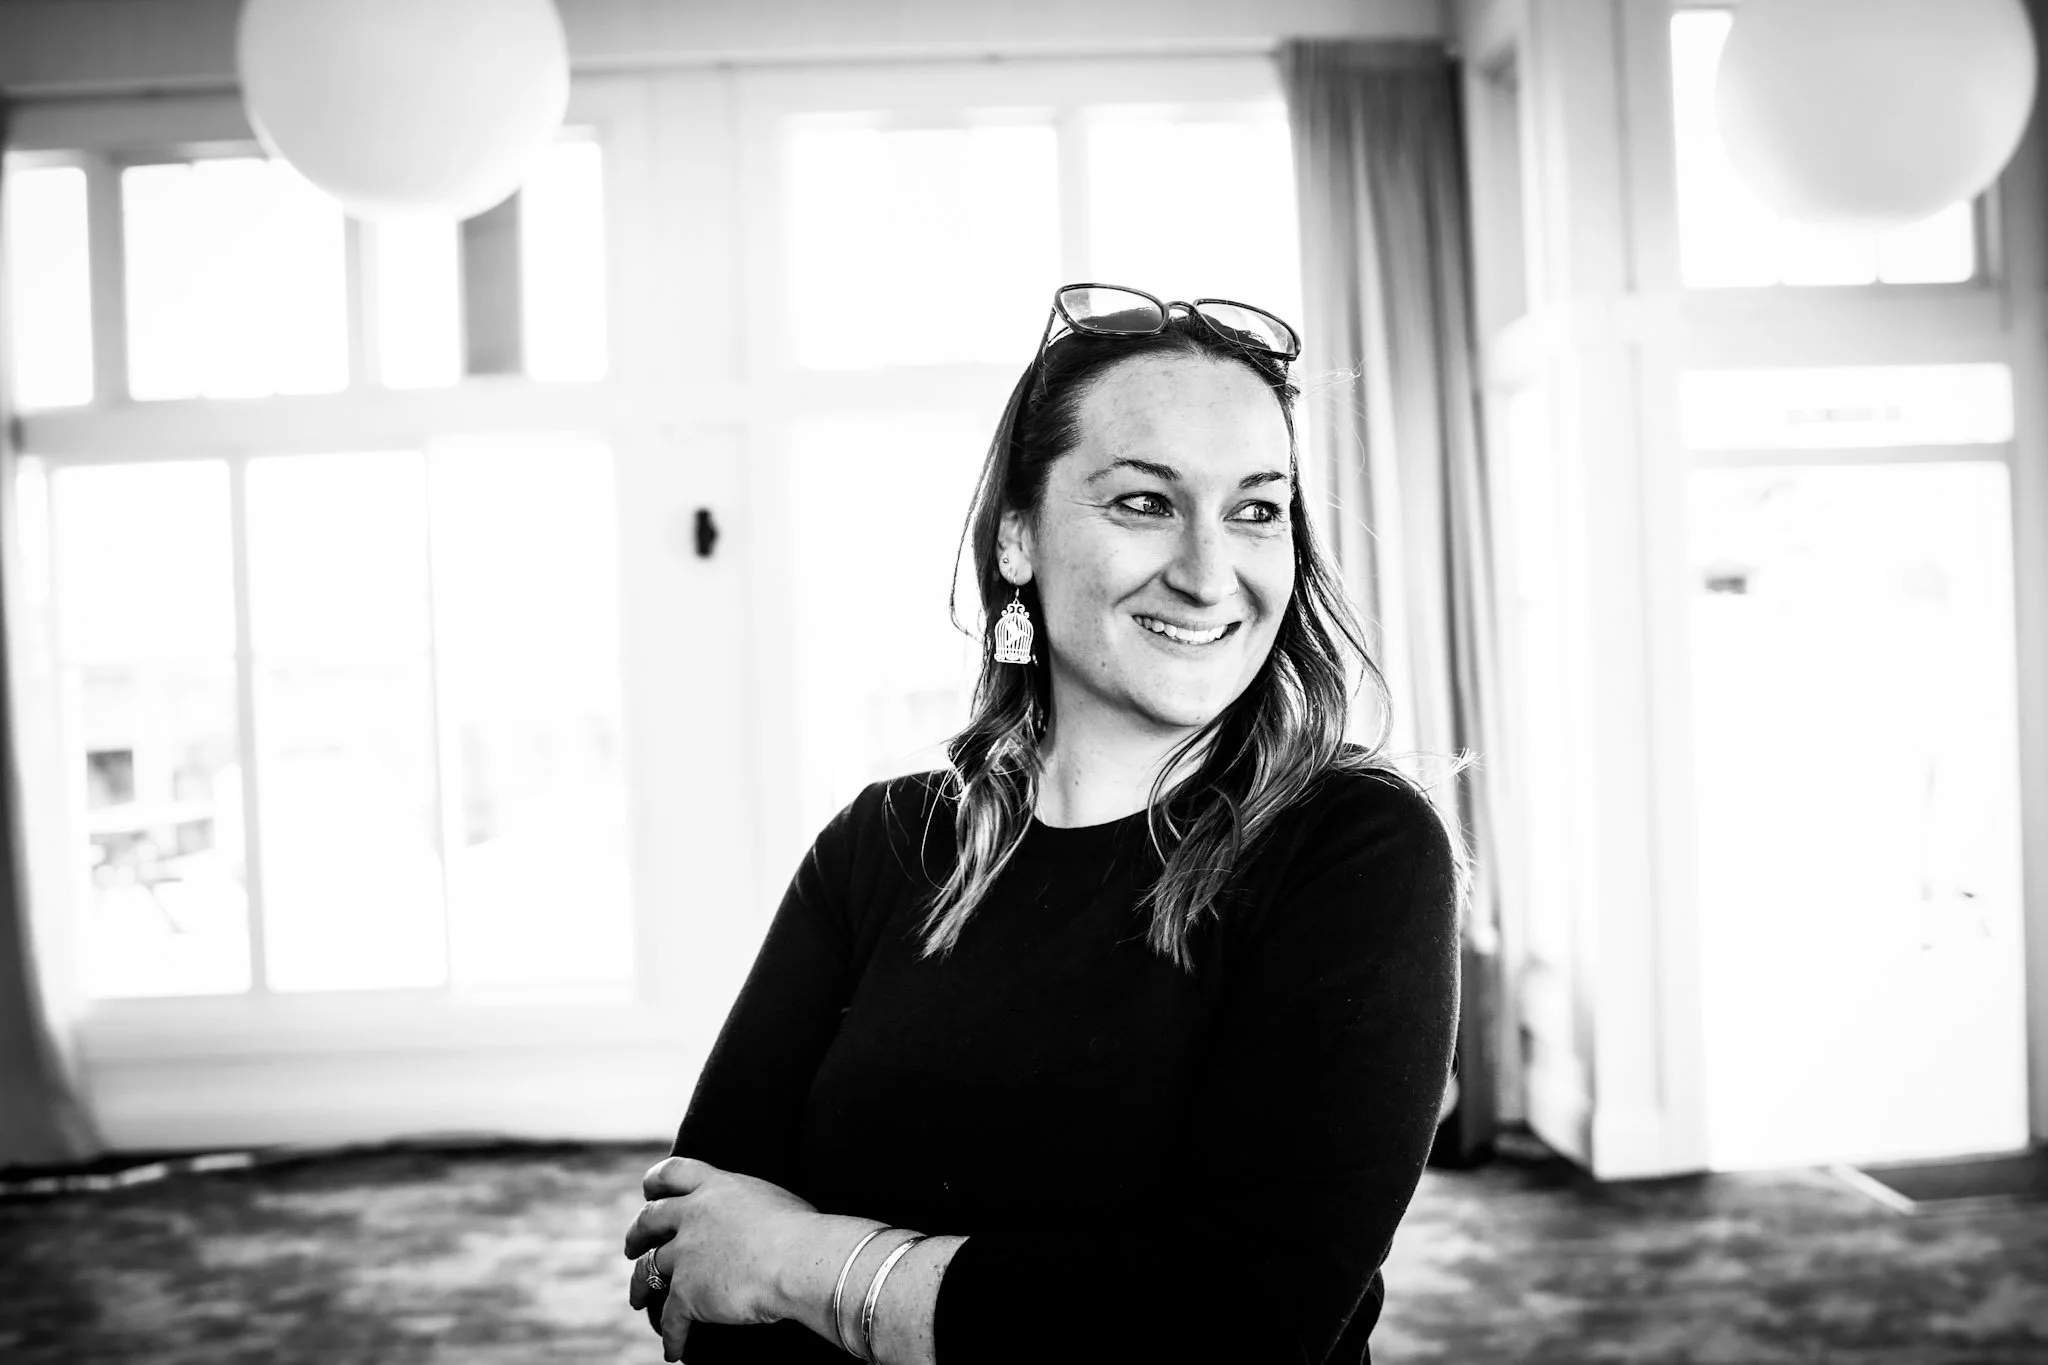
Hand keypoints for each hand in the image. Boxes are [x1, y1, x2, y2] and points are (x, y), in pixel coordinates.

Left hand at [623, 1156, 818, 1360]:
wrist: (796, 1259)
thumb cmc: (801, 1229)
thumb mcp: (771, 1198)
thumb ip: (751, 1204)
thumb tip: (761, 1216)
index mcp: (715, 1187)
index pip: (673, 1173)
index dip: (656, 1182)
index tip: (649, 1191)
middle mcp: (693, 1216)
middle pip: (649, 1220)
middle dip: (636, 1235)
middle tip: (632, 1247)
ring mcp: (685, 1255)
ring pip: (649, 1270)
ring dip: (640, 1286)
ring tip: (638, 1298)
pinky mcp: (686, 1293)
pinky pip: (671, 1319)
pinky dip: (670, 1336)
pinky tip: (672, 1350)